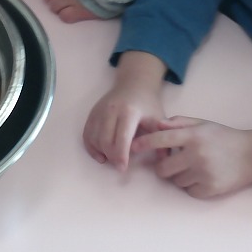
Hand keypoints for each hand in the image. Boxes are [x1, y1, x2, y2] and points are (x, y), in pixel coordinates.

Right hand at [82, 51, 167, 169]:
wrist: (134, 83)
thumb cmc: (148, 103)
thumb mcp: (158, 118)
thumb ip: (161, 138)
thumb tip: (164, 160)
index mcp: (129, 111)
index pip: (122, 137)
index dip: (121, 155)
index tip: (122, 168)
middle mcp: (111, 110)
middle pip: (105, 140)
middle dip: (111, 156)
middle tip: (119, 165)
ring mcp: (99, 111)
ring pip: (94, 138)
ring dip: (101, 152)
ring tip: (112, 158)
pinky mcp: (92, 113)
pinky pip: (87, 134)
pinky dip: (91, 147)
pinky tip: (100, 154)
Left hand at [131, 117, 251, 199]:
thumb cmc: (223, 137)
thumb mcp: (202, 124)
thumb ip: (178, 123)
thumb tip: (155, 124)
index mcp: (193, 136)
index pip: (161, 140)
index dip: (144, 144)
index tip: (133, 148)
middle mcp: (196, 155)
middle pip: (163, 168)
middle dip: (163, 166)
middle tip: (173, 161)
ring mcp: (203, 174)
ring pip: (175, 181)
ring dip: (179, 175)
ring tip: (194, 167)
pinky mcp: (209, 189)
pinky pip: (188, 191)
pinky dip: (191, 185)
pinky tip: (203, 176)